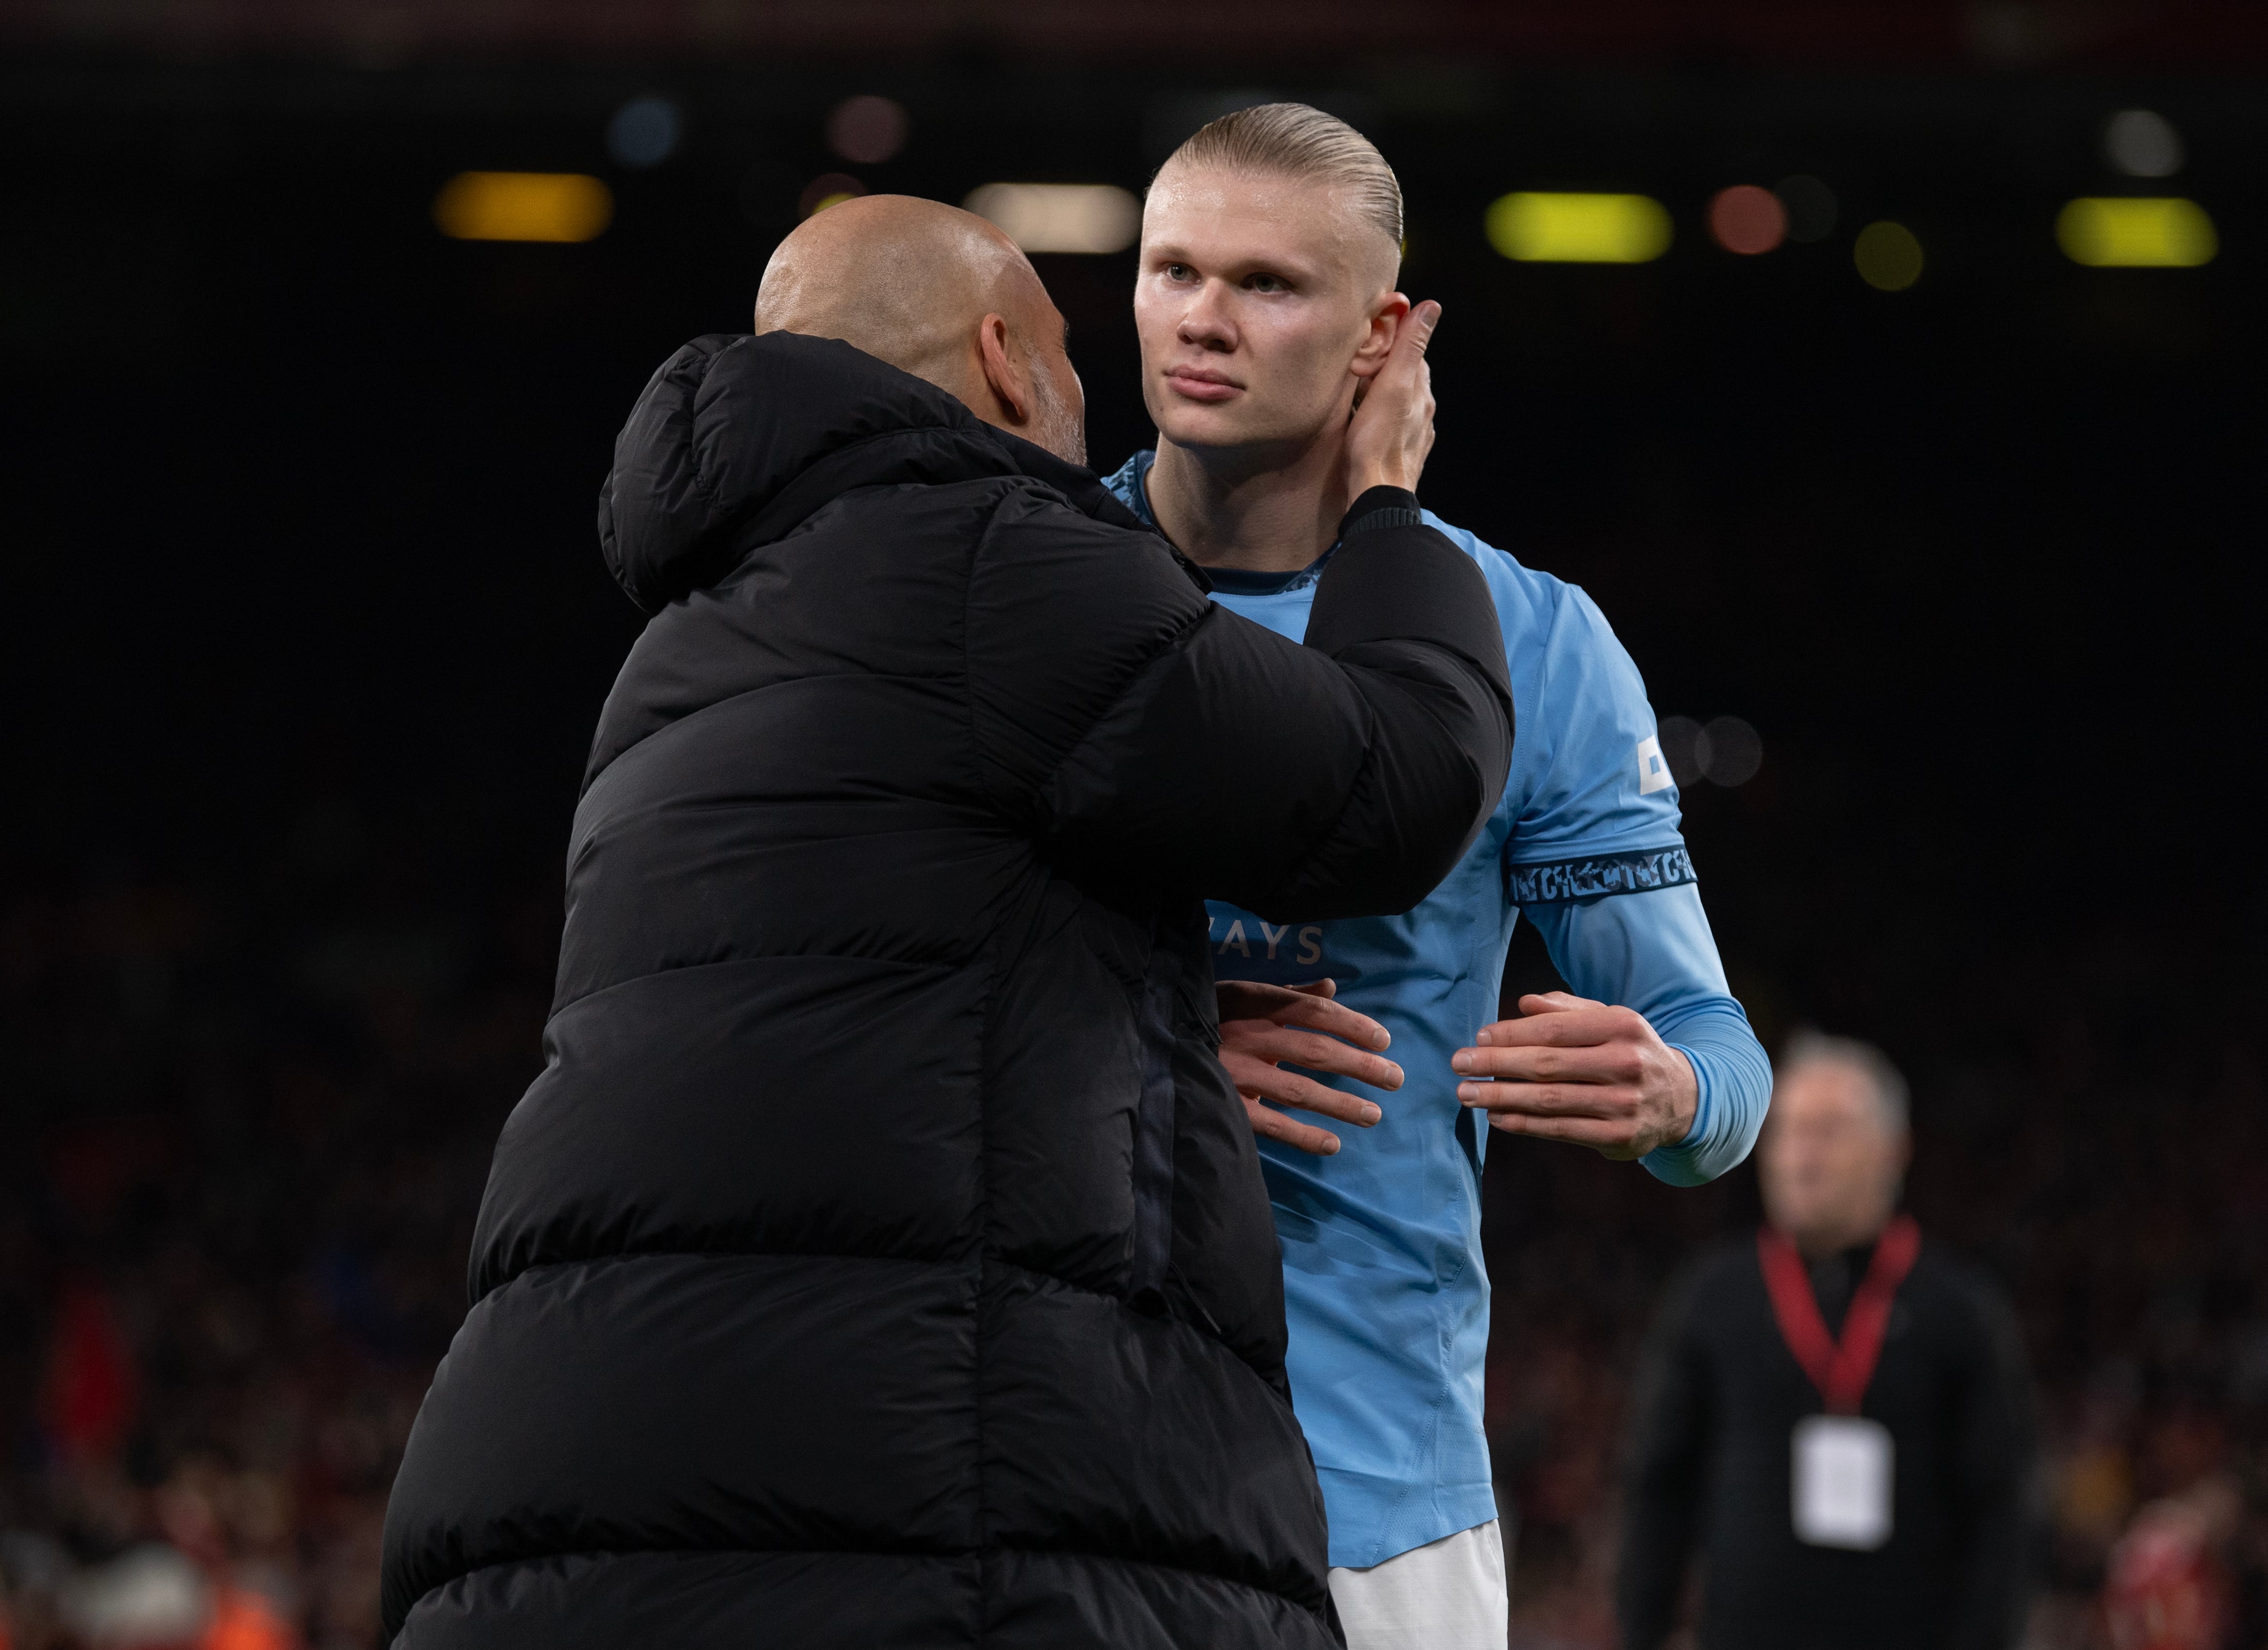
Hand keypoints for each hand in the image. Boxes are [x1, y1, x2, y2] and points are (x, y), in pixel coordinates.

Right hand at [1216, 979, 1402, 1156]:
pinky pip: (1270, 1124)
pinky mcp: (1225, 1104)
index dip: (1352, 1024)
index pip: (1313, 1012)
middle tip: (1395, 1078)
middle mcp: (1248, 1036)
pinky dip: (1303, 1136)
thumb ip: (1288, 994)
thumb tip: (1330, 985)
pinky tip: (1333, 1145)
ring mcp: (1236, 1072)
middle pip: (1314, 1050)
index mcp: (1254, 1003)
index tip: (1384, 1040)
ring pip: (1298, 1090)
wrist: (1154, 1039)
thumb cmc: (1207, 1016)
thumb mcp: (1242, 994)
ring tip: (1374, 1114)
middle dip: (1359, 1065)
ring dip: (1340, 1103)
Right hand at [1345, 298, 1439, 496]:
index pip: (1414, 354)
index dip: (1397, 340)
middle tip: (1363, 357)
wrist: (1376, 495)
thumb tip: (1431, 308)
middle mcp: (1423, 413)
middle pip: (1408, 378)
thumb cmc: (1378, 442)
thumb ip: (1410, 347)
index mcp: (1421, 393)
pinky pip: (1394, 425)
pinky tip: (1368, 418)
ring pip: (1401, 402)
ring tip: (1361, 386)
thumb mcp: (1393, 386)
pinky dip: (1382, 414)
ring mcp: (1414, 435)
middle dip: (1389, 365)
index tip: (1377, 331)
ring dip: (1384, 391)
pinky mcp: (1401, 454)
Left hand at [1450, 991, 1696, 1159]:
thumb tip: (1523, 1003)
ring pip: (1550, 1101)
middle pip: (1547, 1065)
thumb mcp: (1609, 1020)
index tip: (1479, 1037)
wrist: (1683, 1098)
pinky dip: (1524, 1125)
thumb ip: (1566, 1010)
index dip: (1513, 1034)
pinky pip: (1561, 1130)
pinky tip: (1496, 1117)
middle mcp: (1627, 1063)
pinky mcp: (1621, 1138)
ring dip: (1501, 1097)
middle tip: (1459, 1064)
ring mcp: (1625, 1104)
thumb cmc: (1629, 1051)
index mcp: (1623, 1026)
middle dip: (1496, 1064)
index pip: (1556, 1029)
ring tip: (1467, 1093)